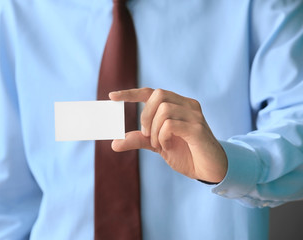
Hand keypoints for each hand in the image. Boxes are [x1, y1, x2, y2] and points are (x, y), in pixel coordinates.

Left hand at [109, 88, 227, 182]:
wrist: (209, 170)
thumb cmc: (186, 154)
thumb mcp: (157, 145)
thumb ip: (139, 140)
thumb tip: (115, 143)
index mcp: (178, 105)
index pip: (152, 92)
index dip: (131, 93)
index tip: (112, 97)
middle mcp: (187, 105)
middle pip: (157, 95)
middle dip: (145, 116)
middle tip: (147, 134)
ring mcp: (194, 115)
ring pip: (164, 110)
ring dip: (154, 130)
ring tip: (159, 144)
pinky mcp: (197, 128)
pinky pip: (171, 124)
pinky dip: (162, 136)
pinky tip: (168, 146)